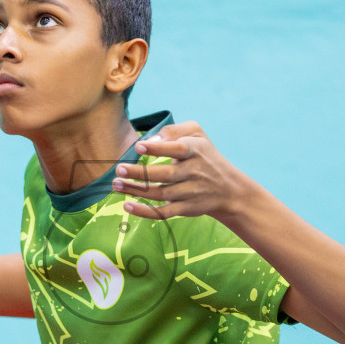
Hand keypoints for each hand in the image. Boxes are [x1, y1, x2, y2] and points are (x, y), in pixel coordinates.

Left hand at [110, 121, 256, 221]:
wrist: (228, 189)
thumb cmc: (205, 156)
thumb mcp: (197, 134)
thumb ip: (174, 130)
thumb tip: (149, 140)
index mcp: (196, 151)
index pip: (177, 149)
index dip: (158, 148)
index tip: (138, 147)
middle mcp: (194, 173)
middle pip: (165, 174)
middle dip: (140, 173)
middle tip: (119, 169)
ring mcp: (190, 193)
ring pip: (160, 194)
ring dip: (135, 191)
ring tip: (116, 184)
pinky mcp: (186, 209)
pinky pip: (163, 213)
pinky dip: (144, 212)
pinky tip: (127, 206)